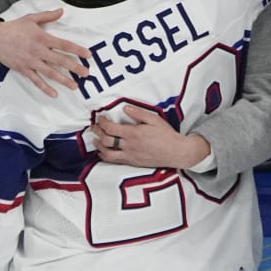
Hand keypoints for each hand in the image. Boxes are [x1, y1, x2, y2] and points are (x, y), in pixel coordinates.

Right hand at [0, 10, 88, 96]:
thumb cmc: (14, 28)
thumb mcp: (31, 18)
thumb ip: (48, 16)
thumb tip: (61, 11)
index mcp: (42, 38)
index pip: (64, 45)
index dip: (77, 50)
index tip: (87, 55)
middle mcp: (39, 51)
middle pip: (60, 61)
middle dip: (74, 67)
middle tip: (86, 73)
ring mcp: (31, 62)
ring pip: (50, 73)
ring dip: (63, 80)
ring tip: (74, 86)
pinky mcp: (24, 70)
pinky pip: (36, 81)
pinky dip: (45, 88)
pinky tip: (54, 94)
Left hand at [93, 104, 210, 169]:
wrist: (176, 152)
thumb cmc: (166, 135)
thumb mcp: (154, 119)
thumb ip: (138, 113)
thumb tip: (125, 108)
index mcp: (133, 134)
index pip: (110, 128)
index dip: (102, 122)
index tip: (100, 117)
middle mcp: (129, 146)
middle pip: (106, 141)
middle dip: (97, 132)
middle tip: (94, 126)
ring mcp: (130, 156)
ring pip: (107, 154)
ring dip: (98, 146)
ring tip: (96, 140)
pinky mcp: (133, 163)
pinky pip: (115, 161)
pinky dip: (106, 156)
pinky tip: (104, 152)